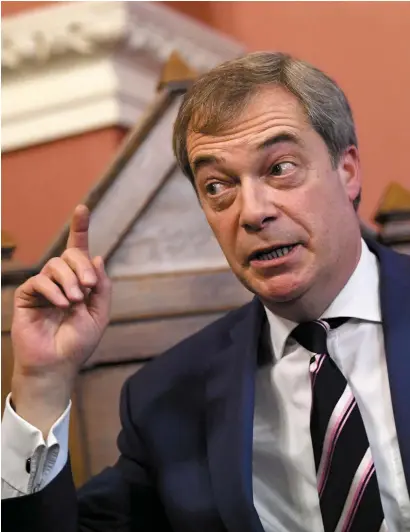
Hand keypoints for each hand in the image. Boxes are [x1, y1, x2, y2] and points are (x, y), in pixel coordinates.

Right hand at [10, 205, 111, 433]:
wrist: (58, 364)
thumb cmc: (79, 342)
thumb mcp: (100, 313)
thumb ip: (101, 285)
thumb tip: (98, 256)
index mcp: (79, 282)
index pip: (79, 251)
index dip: (80, 228)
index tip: (82, 208)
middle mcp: (61, 281)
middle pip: (70, 255)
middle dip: (82, 267)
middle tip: (89, 287)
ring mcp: (43, 287)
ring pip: (55, 265)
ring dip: (69, 280)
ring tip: (74, 301)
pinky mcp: (27, 296)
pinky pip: (39, 281)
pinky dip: (53, 290)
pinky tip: (61, 305)